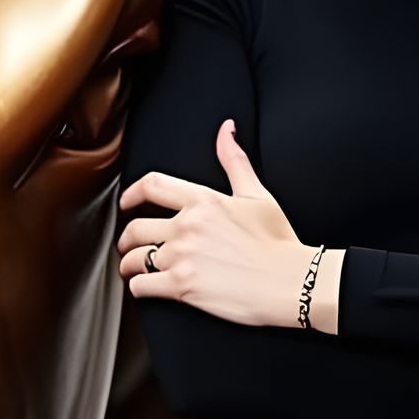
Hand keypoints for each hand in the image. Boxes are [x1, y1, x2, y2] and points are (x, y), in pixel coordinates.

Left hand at [117, 119, 318, 328]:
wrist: (291, 282)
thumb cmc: (279, 242)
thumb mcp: (257, 195)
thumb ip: (235, 162)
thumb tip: (226, 130)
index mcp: (204, 201)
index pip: (152, 185)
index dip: (131, 194)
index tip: (126, 203)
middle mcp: (188, 226)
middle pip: (135, 227)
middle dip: (126, 238)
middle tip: (129, 246)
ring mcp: (183, 256)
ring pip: (134, 258)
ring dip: (129, 265)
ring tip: (134, 270)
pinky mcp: (182, 286)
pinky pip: (141, 285)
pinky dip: (138, 287)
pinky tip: (146, 287)